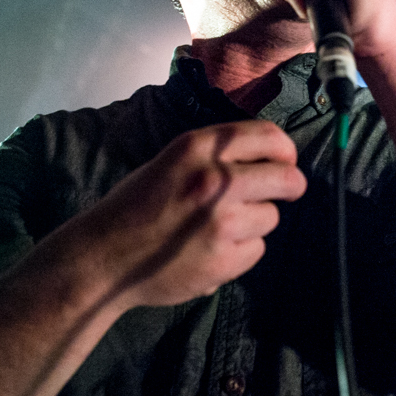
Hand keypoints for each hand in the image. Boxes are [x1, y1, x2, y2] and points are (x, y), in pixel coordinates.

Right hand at [85, 120, 305, 308]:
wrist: (104, 257)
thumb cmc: (136, 206)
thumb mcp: (172, 160)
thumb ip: (215, 156)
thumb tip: (267, 158)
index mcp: (199, 147)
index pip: (269, 137)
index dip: (286, 151)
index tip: (287, 161)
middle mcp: (215, 179)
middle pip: (287, 178)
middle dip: (291, 186)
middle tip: (287, 192)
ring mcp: (222, 221)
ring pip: (271, 217)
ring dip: (256, 223)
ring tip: (221, 228)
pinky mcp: (224, 259)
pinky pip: (256, 250)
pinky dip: (242, 252)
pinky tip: (213, 251)